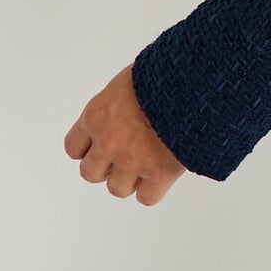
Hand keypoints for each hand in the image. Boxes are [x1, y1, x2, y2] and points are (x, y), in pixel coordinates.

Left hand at [64, 64, 185, 205]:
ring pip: (117, 189)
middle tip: (126, 157)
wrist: (195, 82)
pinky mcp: (159, 172)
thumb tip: (128, 105)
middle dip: (107, 167)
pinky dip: (154, 189)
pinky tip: (164, 174)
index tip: (103, 145)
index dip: (91, 148)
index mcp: (97, 116)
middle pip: (90, 173)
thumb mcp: (132, 78)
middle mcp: (108, 142)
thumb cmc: (168, 73)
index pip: (74, 148)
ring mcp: (132, 160)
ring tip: (148, 165)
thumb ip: (120, 101)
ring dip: (131, 180)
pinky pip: (147, 198)